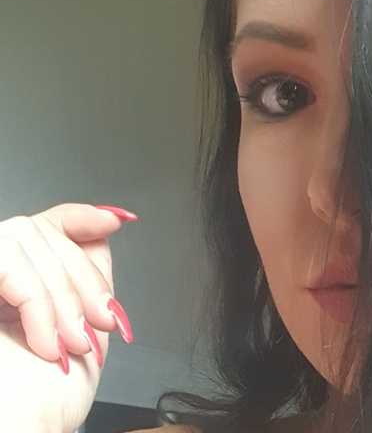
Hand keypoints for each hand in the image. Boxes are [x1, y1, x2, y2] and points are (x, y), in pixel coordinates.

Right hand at [0, 203, 137, 431]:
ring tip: (74, 344)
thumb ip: (88, 273)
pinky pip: (10, 272)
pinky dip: (38, 308)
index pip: (46, 225)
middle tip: (101, 321)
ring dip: (63, 299)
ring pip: (26, 244)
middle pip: (43, 232)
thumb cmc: (45, 400)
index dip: (80, 217)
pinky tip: (48, 346)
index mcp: (17, 281)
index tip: (115, 221)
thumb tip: (104, 229)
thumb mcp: (82, 323)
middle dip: (83, 278)